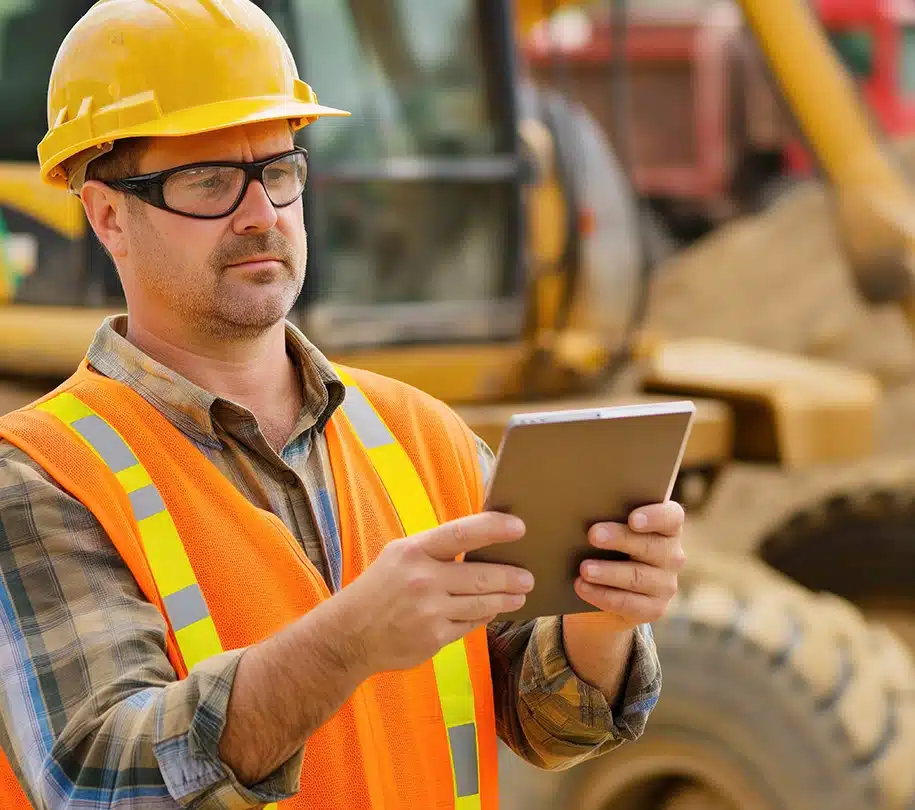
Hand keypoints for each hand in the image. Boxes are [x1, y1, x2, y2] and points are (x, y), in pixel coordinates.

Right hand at [336, 512, 532, 673]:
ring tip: (520, 594)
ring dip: (506, 599)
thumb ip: (436, 550)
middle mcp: (423, 580)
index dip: (493, 528)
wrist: (349, 635)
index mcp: (414, 552)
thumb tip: (482, 544)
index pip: (462, 534)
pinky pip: (470, 624)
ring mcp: (430, 611)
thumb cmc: (381, 588)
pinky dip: (484, 617)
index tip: (520, 527)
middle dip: (511, 576)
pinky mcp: (434, 638)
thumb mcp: (399, 556)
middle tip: (529, 576)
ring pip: (483, 603)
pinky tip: (492, 611)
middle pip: (481, 575)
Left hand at [573, 501, 685, 629]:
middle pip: (649, 545)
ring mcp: (666, 584)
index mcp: (666, 528)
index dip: (654, 516)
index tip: (633, 519)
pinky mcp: (655, 609)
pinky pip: (628, 603)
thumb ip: (609, 515)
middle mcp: (672, 555)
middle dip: (619, 539)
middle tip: (593, 535)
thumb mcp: (612, 529)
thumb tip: (584, 506)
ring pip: (637, 576)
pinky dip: (602, 595)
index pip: (671, 517)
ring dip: (608, 572)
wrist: (609, 591)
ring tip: (584, 568)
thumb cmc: (608, 547)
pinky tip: (582, 587)